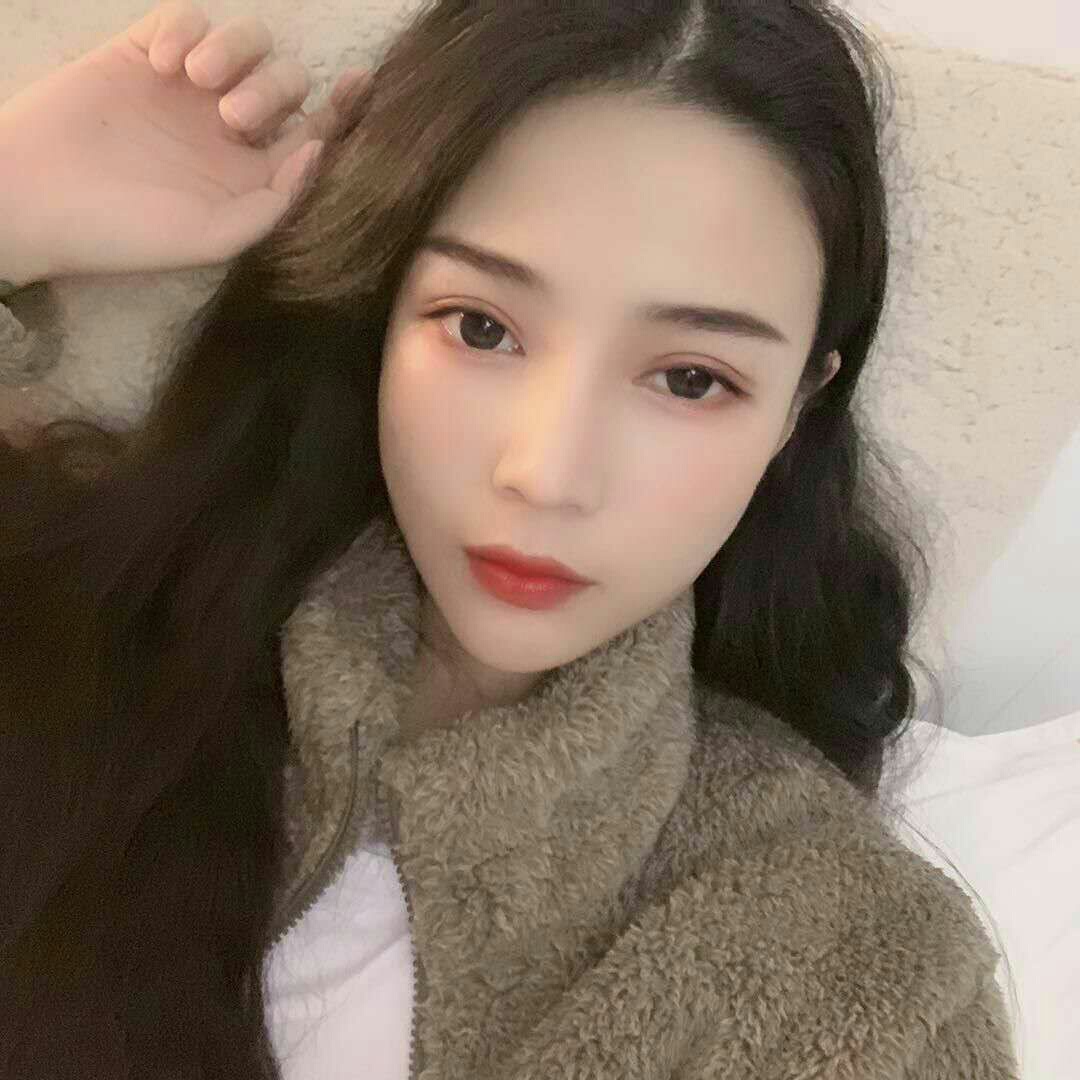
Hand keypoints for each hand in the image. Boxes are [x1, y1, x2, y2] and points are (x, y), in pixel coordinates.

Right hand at [0, 1, 370, 281]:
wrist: (36, 201)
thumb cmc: (125, 232)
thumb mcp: (213, 237)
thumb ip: (275, 201)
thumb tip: (318, 151)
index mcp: (251, 174)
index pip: (312, 133)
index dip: (342, 109)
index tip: (360, 83)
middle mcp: (227, 129)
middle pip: (286, 82)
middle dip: (273, 88)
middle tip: (230, 116)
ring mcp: (187, 90)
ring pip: (246, 42)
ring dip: (235, 51)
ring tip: (196, 79)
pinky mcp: (142, 54)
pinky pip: (186, 17)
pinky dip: (186, 28)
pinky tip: (163, 62)